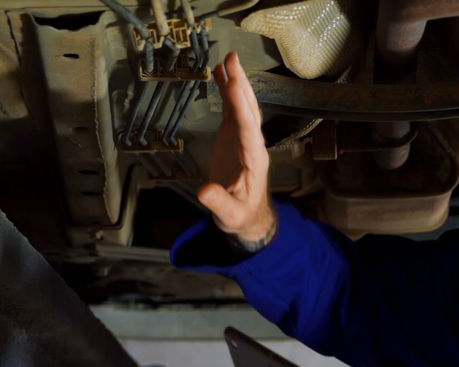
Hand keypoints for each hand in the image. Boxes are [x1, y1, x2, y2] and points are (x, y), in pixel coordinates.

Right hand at [198, 51, 275, 248]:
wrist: (248, 216)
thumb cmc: (240, 216)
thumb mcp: (229, 215)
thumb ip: (218, 203)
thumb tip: (204, 191)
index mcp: (253, 161)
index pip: (248, 132)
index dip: (241, 109)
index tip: (235, 88)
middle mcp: (252, 145)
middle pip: (249, 111)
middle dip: (242, 86)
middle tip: (233, 60)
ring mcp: (244, 138)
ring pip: (243, 106)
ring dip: (237, 82)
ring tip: (228, 58)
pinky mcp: (235, 136)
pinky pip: (232, 110)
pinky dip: (228, 91)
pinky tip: (220, 73)